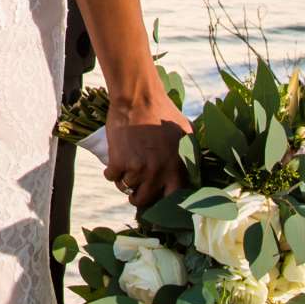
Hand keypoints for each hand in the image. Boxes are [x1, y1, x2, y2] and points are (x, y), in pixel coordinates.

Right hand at [103, 88, 192, 209]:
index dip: (164, 204)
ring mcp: (137, 168)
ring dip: (124, 182)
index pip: (173, 200)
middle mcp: (157, 173)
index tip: (158, 202)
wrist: (139, 99)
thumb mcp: (185, 134)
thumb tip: (193, 169)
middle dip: (139, 197)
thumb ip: (189, 154)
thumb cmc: (163, 113)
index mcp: (176, 168)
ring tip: (126, 170)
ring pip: (126, 188)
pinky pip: (111, 178)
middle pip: (145, 200)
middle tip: (136, 191)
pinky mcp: (118, 161)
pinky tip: (114, 164)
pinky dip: (111, 173)